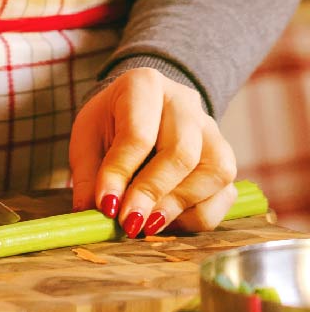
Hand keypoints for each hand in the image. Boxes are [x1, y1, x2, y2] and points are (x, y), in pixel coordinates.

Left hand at [69, 67, 236, 234]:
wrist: (140, 110)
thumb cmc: (110, 124)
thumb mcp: (86, 139)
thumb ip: (89, 176)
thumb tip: (92, 214)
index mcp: (144, 85)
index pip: (138, 135)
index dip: (121, 174)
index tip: (106, 207)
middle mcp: (186, 104)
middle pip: (182, 153)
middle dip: (153, 194)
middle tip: (129, 223)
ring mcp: (213, 130)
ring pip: (215, 172)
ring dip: (179, 206)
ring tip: (147, 226)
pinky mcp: (225, 158)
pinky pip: (225, 193)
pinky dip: (198, 216)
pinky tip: (168, 223)